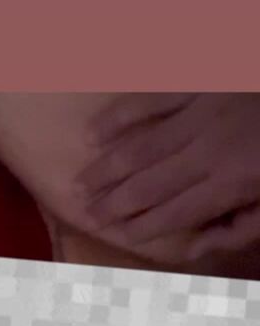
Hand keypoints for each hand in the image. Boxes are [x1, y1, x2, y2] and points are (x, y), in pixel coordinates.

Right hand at [77, 93, 259, 260]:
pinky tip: (94, 133)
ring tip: (81, 184)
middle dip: (114, 202)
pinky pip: (151, 99)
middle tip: (87, 214)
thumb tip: (198, 244)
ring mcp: (201, 112)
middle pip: (149, 183)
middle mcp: (207, 150)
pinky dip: (120, 116)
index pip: (173, 213)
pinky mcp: (200, 81)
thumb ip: (244, 224)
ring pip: (141, 146)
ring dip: (107, 168)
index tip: (116, 235)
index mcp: (232, 182)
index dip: (141, 227)